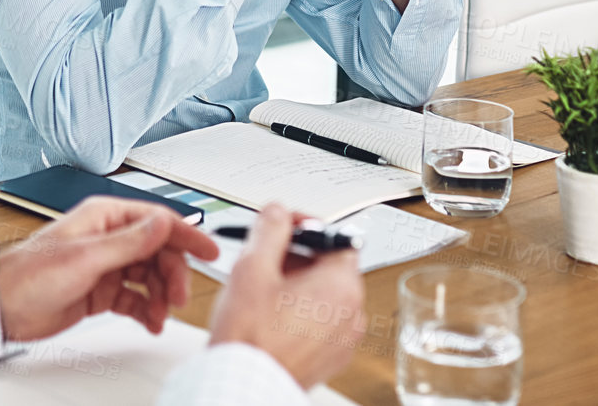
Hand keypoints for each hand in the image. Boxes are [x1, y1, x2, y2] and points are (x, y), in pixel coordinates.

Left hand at [0, 196, 219, 342]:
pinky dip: (146, 310)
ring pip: (149, 275)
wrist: (2, 306)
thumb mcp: (86, 257)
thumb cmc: (30, 274)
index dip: (187, 234)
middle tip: (178, 297)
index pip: (157, 220)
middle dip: (173, 273)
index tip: (210, 250)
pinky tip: (150, 322)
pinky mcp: (102, 290)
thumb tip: (163, 222)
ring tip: (161, 314)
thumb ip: (129, 242)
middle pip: (158, 251)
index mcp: (105, 218)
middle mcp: (108, 239)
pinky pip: (135, 298)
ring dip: (160, 295)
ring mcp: (106, 265)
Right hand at [207, 204, 364, 389]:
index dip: (305, 226)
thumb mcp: (253, 267)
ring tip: (263, 289)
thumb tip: (278, 212)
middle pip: (330, 266)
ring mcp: (343, 339)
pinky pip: (321, 322)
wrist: (245, 385)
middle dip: (297, 256)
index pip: (335, 237)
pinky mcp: (330, 357)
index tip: (284, 225)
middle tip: (266, 257)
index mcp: (341, 286)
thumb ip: (270, 229)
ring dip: (298, 284)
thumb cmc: (251, 337)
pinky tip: (271, 316)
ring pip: (324, 295)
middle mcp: (352, 312)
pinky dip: (301, 312)